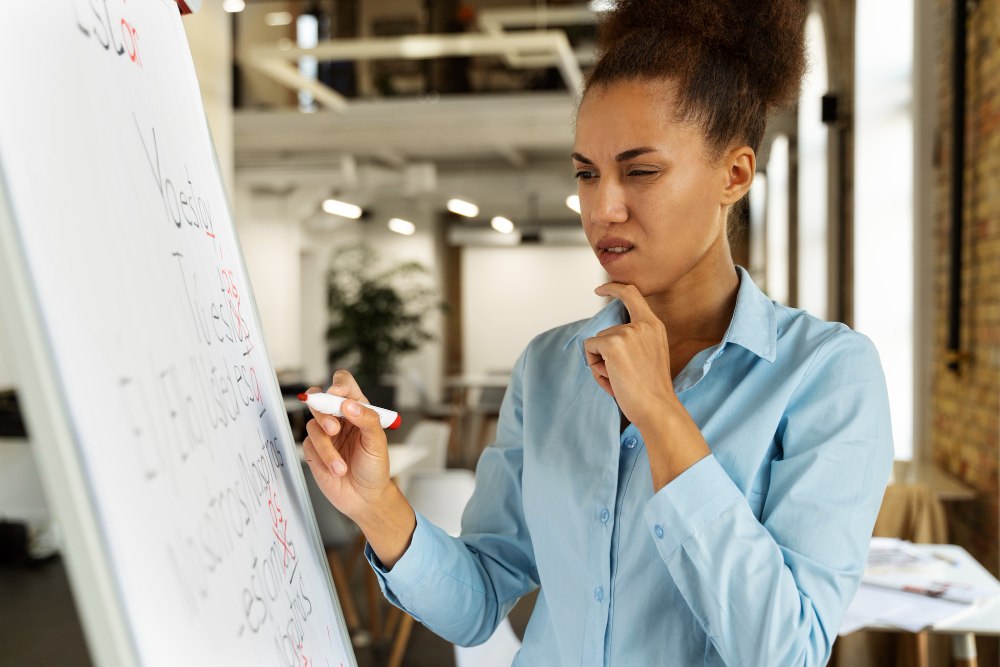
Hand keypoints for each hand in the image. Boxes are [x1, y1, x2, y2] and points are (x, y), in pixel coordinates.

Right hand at [302, 370, 392, 521]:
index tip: (337, 396)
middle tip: (334, 428)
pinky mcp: (314, 450)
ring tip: (342, 465)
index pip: (344, 385)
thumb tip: (349, 404)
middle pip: (320, 398)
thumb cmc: (375, 468)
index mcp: (358, 409)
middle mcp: (339, 418)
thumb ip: (367, 419)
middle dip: (324, 411)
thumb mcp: (378, 442)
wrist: (365, 498)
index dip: (338, 385)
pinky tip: (336, 468)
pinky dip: (323, 456)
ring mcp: (325, 434)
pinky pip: (308, 443)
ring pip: (313, 423)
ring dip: (327, 445)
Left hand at [584, 282, 676, 428]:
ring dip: (600, 363)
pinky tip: (610, 378)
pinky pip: (589, 348)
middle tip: (621, 376)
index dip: (614, 288)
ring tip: (619, 380)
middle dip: (605, 355)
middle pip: (606, 331)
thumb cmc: (651, 390)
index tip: (600, 289)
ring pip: (597, 342)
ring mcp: (628, 332)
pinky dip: (593, 364)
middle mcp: (642, 325)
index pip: (632, 294)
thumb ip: (633, 342)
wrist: (658, 408)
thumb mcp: (648, 356)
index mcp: (654, 326)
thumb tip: (601, 341)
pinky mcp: (613, 343)